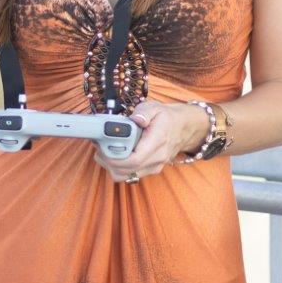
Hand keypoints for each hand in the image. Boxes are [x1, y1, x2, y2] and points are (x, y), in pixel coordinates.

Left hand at [91, 101, 208, 182]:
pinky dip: (118, 167)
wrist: (182, 128)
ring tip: (104, 150)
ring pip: (127, 176)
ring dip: (111, 166)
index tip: (102, 147)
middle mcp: (157, 158)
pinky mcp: (151, 170)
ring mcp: (155, 166)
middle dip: (108, 161)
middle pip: (127, 170)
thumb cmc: (165, 117)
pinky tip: (114, 154)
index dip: (114, 157)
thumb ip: (144, 112)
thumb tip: (135, 119)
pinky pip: (130, 174)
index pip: (134, 159)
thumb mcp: (155, 107)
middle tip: (99, 147)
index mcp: (157, 141)